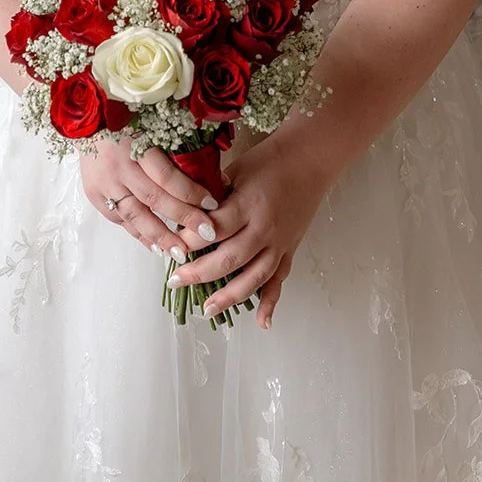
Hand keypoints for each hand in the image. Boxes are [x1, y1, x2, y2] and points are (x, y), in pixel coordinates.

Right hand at [79, 132, 219, 259]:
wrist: (84, 122)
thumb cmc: (124, 118)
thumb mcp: (150, 123)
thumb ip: (173, 145)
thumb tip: (208, 170)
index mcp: (134, 143)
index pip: (166, 176)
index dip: (190, 192)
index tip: (212, 203)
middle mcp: (117, 166)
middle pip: (154, 199)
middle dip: (183, 219)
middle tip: (207, 233)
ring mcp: (103, 183)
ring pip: (135, 216)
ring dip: (160, 237)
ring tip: (181, 252)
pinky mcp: (94, 195)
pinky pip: (120, 219)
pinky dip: (139, 234)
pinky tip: (156, 245)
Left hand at [166, 136, 330, 328]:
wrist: (309, 159)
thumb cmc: (270, 159)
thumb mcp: (237, 169)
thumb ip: (214, 192)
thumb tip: (188, 212)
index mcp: (248, 204)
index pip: (214, 228)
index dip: (191, 239)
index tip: (171, 246)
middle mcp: (264, 228)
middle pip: (229, 258)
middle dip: (199, 273)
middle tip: (175, 280)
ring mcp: (279, 242)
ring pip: (254, 277)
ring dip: (229, 296)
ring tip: (207, 310)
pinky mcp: (289, 249)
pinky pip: (280, 279)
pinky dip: (271, 302)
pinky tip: (262, 322)